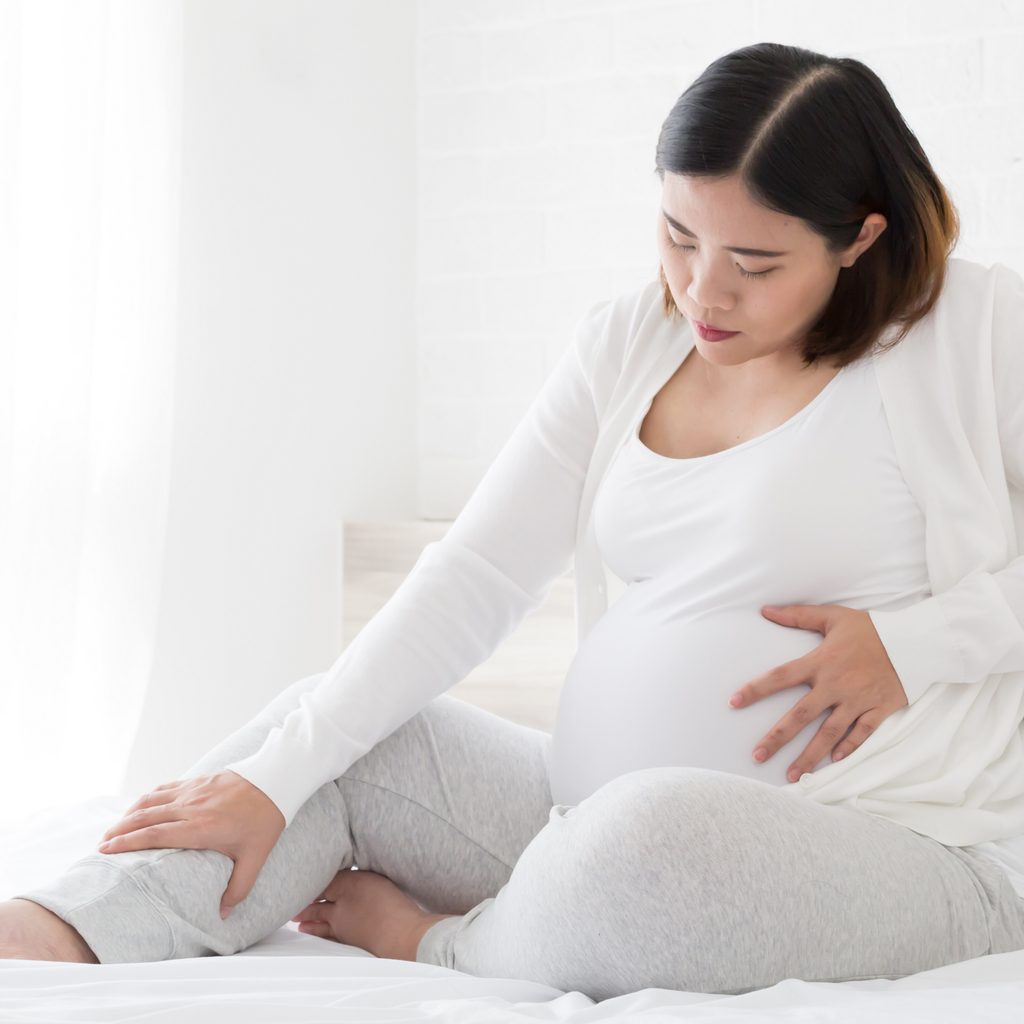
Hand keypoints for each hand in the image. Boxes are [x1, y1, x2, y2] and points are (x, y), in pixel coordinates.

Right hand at [96, 769, 285, 918]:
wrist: (278, 779)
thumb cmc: (266, 820)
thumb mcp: (256, 858)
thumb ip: (238, 888)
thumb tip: (221, 915)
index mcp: (201, 828)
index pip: (155, 835)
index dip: (127, 843)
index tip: (106, 850)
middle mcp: (191, 807)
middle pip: (145, 817)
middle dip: (119, 831)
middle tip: (100, 845)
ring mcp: (193, 790)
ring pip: (151, 800)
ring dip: (129, 814)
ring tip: (114, 829)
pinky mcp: (198, 780)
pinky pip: (165, 787)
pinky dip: (148, 798)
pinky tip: (140, 807)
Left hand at [728, 604, 908, 782]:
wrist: (916, 640)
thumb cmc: (871, 628)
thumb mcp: (833, 616)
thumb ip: (797, 615)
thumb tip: (765, 610)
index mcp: (820, 662)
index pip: (780, 677)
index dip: (756, 689)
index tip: (734, 702)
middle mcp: (835, 685)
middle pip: (800, 715)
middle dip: (777, 737)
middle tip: (757, 755)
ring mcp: (857, 700)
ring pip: (828, 734)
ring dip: (809, 756)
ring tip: (792, 776)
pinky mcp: (879, 710)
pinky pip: (861, 734)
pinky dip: (848, 748)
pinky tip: (833, 762)